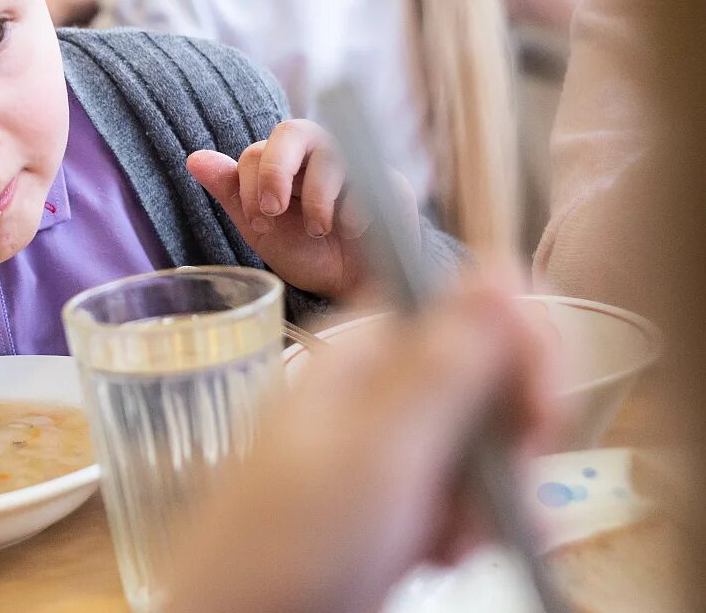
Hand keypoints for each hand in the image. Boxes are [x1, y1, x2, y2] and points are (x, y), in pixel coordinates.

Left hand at [168, 265, 559, 612]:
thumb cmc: (287, 544)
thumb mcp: (378, 452)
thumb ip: (444, 365)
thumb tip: (495, 269)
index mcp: (362, 351)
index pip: (467, 302)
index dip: (519, 347)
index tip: (536, 411)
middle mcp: (373, 387)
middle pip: (487, 373)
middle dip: (512, 435)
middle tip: (498, 490)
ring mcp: (382, 443)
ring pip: (483, 440)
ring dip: (493, 493)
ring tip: (452, 539)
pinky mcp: (390, 498)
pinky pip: (461, 491)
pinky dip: (469, 525)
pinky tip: (445, 554)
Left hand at [187, 119, 417, 298]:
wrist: (351, 285)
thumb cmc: (305, 250)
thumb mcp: (261, 226)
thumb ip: (232, 191)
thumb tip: (194, 158)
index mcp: (284, 161)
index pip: (258, 152)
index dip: (252, 184)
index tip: (258, 219)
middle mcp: (319, 153)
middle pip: (294, 131)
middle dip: (277, 171)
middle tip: (273, 210)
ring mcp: (357, 165)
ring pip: (332, 155)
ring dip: (318, 197)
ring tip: (318, 230)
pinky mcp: (391, 183)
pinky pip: (374, 180)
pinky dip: (357, 208)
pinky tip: (351, 231)